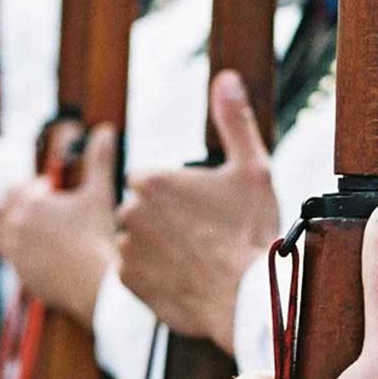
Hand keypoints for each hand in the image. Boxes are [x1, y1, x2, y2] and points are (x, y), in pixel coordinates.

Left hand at [0, 125, 117, 327]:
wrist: (95, 281)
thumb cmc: (98, 233)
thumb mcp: (100, 192)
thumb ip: (99, 159)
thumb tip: (106, 129)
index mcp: (31, 204)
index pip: (14, 191)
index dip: (31, 190)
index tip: (48, 192)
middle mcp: (16, 229)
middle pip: (5, 215)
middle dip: (21, 211)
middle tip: (46, 215)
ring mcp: (17, 255)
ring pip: (5, 240)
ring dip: (18, 235)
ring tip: (44, 236)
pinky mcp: (22, 277)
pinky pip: (16, 263)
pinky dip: (26, 258)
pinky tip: (50, 257)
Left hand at [115, 71, 279, 350]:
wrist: (246, 300)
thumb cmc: (251, 231)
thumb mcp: (252, 169)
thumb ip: (233, 120)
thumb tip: (227, 78)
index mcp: (152, 180)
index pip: (152, 179)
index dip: (178, 194)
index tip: (203, 210)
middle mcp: (129, 212)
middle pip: (143, 208)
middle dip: (166, 218)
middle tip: (204, 235)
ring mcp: (125, 250)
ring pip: (139, 239)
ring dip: (158, 245)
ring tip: (196, 259)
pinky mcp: (127, 283)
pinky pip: (135, 271)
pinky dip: (153, 273)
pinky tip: (184, 276)